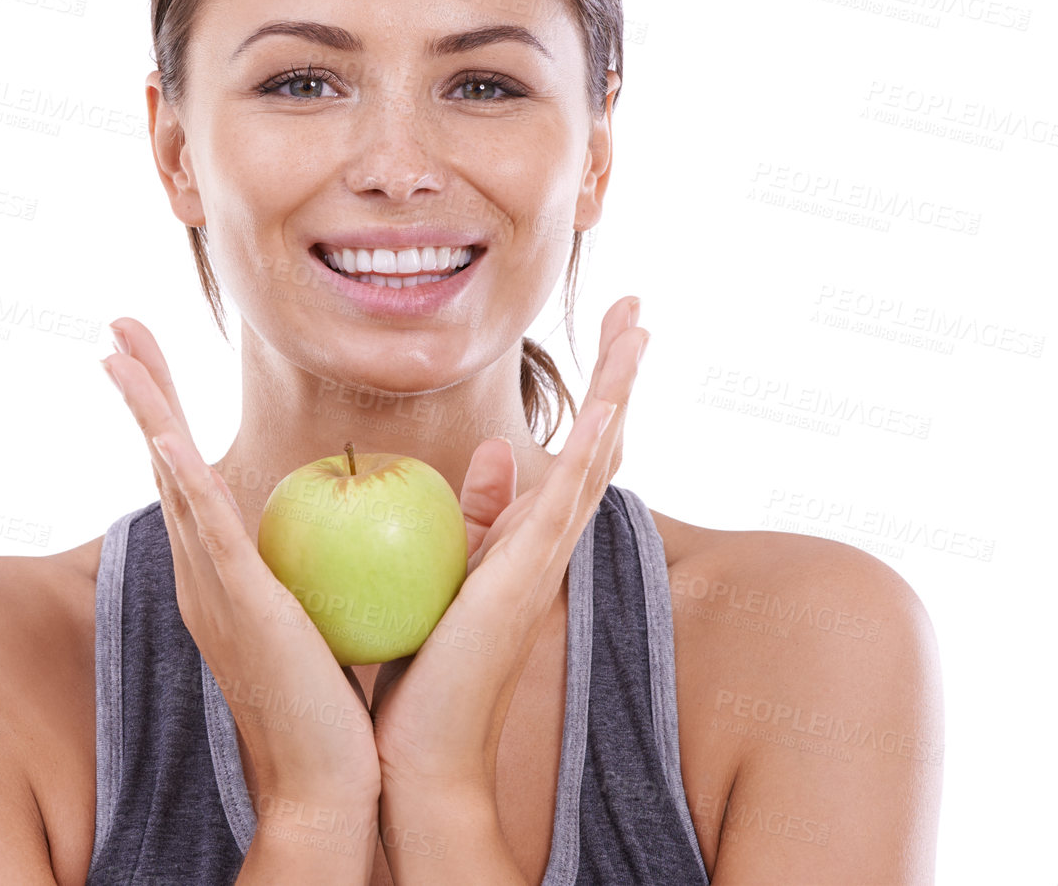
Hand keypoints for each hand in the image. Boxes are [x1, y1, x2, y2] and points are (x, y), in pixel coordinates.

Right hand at [100, 318, 382, 807]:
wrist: (325, 783)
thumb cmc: (337, 703)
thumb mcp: (328, 608)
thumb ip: (333, 556)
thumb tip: (361, 512)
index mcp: (218, 573)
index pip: (188, 475)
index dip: (165, 414)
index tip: (150, 362)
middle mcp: (200, 574)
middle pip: (163, 461)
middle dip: (141, 391)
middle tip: (116, 329)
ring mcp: (212, 588)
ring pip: (171, 479)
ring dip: (147, 410)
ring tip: (119, 351)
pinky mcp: (240, 604)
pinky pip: (208, 529)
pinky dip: (182, 478)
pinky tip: (164, 434)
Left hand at [368, 297, 647, 797]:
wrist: (419, 747)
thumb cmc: (422, 668)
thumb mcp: (447, 571)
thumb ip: (477, 515)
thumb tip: (497, 454)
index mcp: (529, 538)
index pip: (574, 448)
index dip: (596, 389)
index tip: (611, 332)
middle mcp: (549, 543)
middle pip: (601, 441)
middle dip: (620, 373)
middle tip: (639, 310)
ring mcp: (544, 558)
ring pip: (595, 457)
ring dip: (617, 389)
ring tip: (638, 327)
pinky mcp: (527, 576)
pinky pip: (564, 500)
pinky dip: (590, 449)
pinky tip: (609, 402)